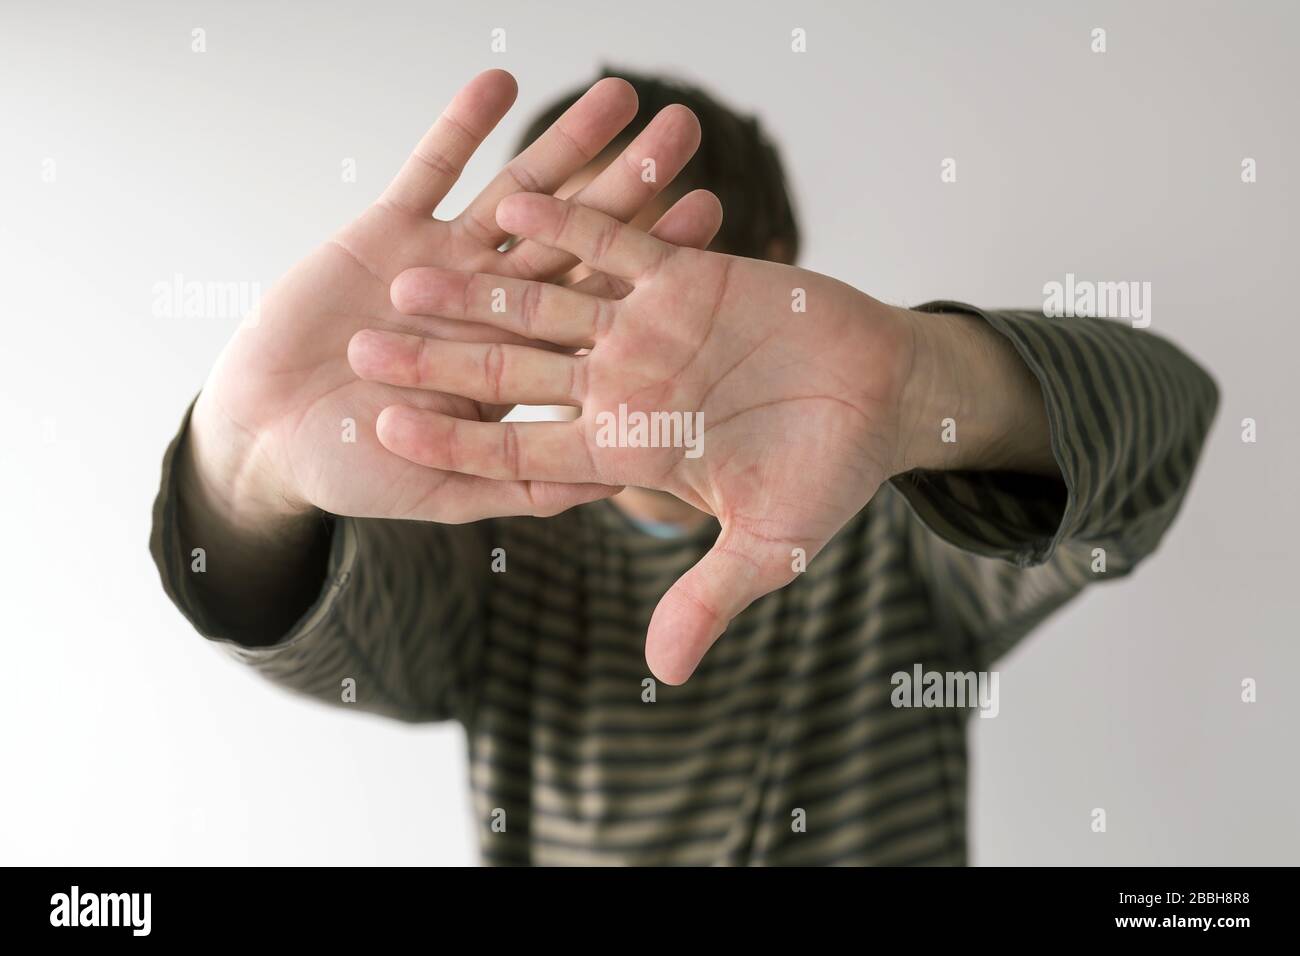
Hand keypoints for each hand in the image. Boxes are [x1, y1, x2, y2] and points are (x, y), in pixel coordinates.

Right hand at [186, 70, 715, 529]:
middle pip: (576, 233)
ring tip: (618, 92)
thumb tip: (619, 487)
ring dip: (565, 141)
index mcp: (520, 356)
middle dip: (629, 181)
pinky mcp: (387, 231)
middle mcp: (494, 302)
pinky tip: (502, 82)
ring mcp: (444, 262)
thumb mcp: (448, 491)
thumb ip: (527, 485)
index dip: (654, 258)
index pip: (601, 300)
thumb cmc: (358, 471)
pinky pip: (430, 168)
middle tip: (686, 130)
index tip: (709, 214)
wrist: (267, 436)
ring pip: (516, 193)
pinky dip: (461, 127)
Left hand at [349, 194, 919, 682]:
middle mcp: (621, 388)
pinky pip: (616, 244)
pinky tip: (512, 200)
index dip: (453, 444)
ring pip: (547, 305)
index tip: (384, 432)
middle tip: (359, 346)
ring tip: (409, 269)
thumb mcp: (771, 545)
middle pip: (510, 375)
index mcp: (627, 450)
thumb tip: (664, 676)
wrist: (883, 394)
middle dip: (438, 361)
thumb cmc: (832, 473)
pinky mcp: (683, 277)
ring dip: (481, 288)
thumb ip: (710, 596)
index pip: (520, 453)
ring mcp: (647, 330)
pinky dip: (572, 224)